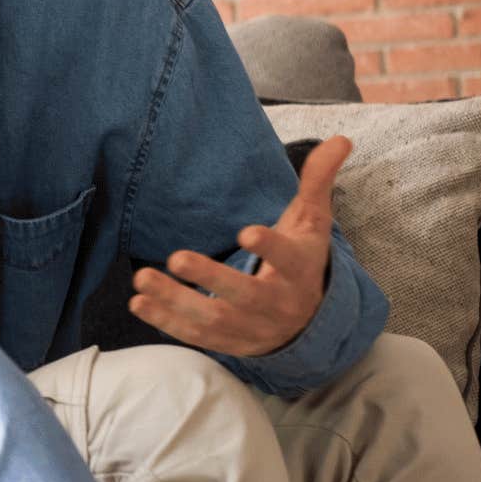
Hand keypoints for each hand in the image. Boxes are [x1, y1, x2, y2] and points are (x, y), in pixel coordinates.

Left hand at [130, 135, 351, 356]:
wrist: (308, 322)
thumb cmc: (301, 260)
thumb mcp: (312, 222)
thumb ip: (317, 181)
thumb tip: (341, 138)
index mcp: (300, 270)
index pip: (288, 258)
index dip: (269, 248)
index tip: (246, 232)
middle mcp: (278, 303)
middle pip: (246, 296)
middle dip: (211, 278)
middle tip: (176, 257)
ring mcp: (253, 328)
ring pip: (215, 320)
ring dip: (176, 301)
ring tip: (141, 277)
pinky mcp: (230, 343)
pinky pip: (197, 337)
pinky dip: (167, 322)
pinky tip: (139, 303)